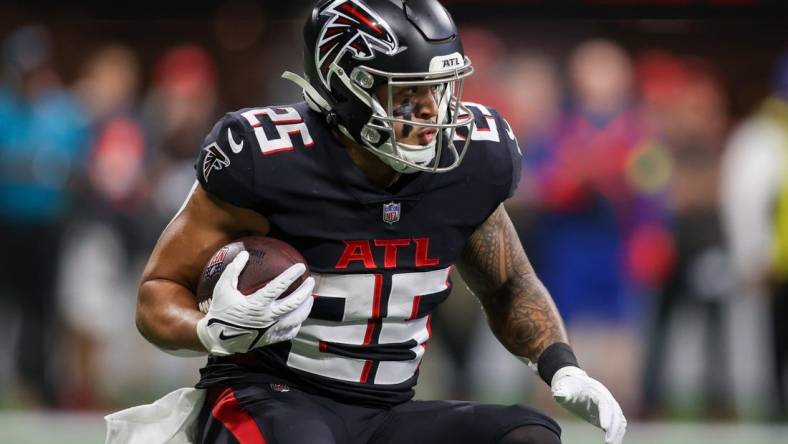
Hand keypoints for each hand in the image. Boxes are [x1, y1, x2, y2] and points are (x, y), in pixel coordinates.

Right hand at [196, 251, 314, 355]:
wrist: (217, 338)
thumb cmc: (221, 311)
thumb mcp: (223, 288)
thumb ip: (234, 269)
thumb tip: (245, 253)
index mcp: (256, 304)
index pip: (279, 286)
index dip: (291, 275)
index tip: (301, 267)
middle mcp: (267, 317)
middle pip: (293, 303)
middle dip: (305, 291)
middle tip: (311, 281)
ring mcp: (271, 329)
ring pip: (296, 319)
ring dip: (306, 307)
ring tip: (310, 298)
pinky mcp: (271, 339)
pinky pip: (290, 332)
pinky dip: (297, 323)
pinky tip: (299, 317)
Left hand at [551, 366, 626, 443]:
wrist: (574, 382)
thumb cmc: (568, 385)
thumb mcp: (563, 386)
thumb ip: (562, 391)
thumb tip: (559, 394)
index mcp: (597, 391)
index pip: (604, 403)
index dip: (605, 415)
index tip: (604, 427)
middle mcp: (607, 398)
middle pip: (615, 413)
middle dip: (613, 428)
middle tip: (609, 442)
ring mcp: (609, 406)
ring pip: (619, 420)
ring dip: (618, 433)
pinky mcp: (608, 415)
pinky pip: (617, 424)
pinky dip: (618, 434)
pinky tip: (614, 442)